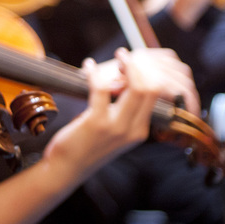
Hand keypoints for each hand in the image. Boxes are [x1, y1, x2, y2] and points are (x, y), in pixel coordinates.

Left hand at [42, 50, 163, 178]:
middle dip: (140, 67)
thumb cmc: (86, 146)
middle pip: (151, 90)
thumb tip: (123, 86)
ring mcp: (117, 127)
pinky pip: (102, 89)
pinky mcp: (97, 123)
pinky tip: (88, 65)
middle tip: (125, 54)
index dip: (149, 75)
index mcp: (139, 131)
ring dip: (127, 66)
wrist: (67, 169)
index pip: (157, 98)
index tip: (136, 63)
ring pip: (136, 89)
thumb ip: (123, 114)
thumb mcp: (113, 133)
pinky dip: (96, 73)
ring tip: (117, 55)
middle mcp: (133, 129)